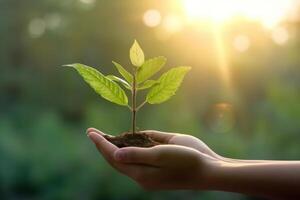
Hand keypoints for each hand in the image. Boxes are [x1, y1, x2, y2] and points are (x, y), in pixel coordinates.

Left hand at [86, 128, 219, 189]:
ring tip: (103, 136)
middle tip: (92, 132)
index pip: (115, 158)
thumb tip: (115, 154)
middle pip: (117, 159)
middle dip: (103, 145)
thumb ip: (138, 155)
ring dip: (115, 146)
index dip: (102, 144)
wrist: (209, 169)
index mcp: (141, 174)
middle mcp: (143, 173)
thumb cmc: (187, 161)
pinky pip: (140, 153)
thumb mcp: (161, 156)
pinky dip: (130, 145)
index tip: (91, 132)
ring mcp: (150, 168)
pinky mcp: (158, 162)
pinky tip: (125, 138)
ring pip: (127, 157)